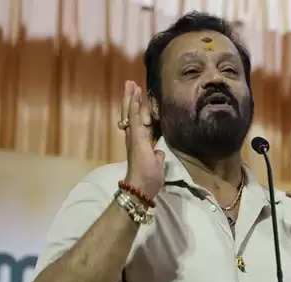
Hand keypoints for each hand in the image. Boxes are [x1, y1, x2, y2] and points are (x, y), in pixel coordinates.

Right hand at [120, 81, 164, 197]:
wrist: (141, 188)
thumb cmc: (148, 180)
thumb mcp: (157, 164)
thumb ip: (157, 156)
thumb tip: (159, 151)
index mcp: (140, 143)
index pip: (139, 122)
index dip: (139, 109)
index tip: (138, 97)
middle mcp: (134, 138)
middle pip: (131, 114)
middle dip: (131, 99)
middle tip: (131, 84)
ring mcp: (134, 137)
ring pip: (131, 113)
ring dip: (132, 98)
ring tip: (131, 84)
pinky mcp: (137, 138)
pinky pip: (134, 118)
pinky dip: (134, 106)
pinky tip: (135, 95)